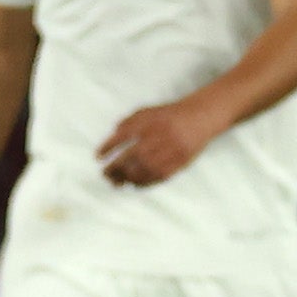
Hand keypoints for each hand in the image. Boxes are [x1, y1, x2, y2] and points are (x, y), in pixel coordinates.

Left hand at [99, 96, 218, 185]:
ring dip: (127, 178)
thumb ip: (129, 121)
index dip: (106, 148)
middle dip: (114, 168)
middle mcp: (156, 138)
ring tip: (117, 182)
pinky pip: (158, 177)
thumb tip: (113, 133)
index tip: (97, 157)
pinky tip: (135, 185)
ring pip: (142, 170)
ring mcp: (168, 152)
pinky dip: (144, 183)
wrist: (199, 117)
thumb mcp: (147, 111)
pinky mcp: (178, 162)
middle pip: (129, 158)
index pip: (121, 138)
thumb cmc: (170, 115)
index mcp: (147, 124)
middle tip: (105, 175)